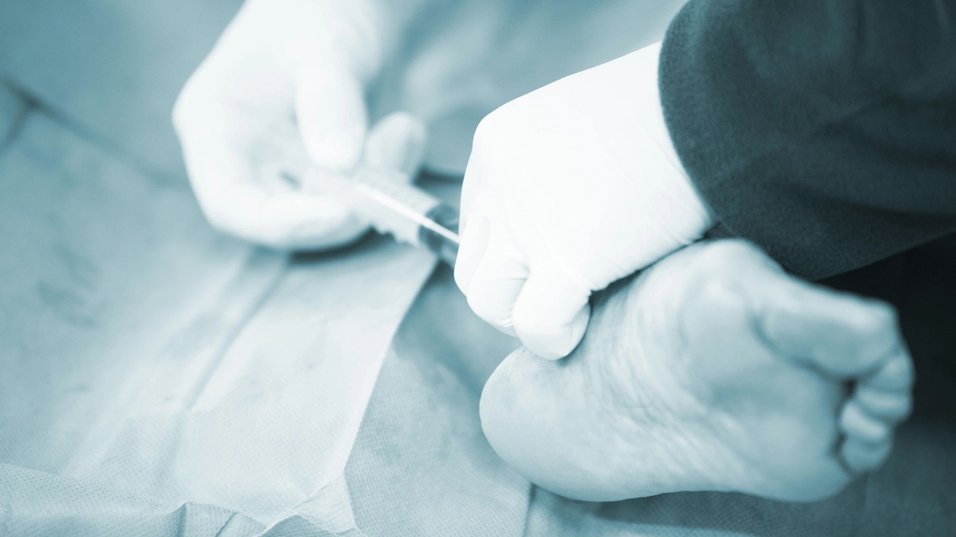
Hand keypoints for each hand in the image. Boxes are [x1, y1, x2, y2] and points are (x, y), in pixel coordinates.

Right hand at [173, 0, 427, 249]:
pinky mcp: (330, 178)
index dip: (281, 223)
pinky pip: (361, 202)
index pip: (230, 204)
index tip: (342, 211)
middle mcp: (246, 161)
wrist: (351, 5)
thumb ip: (330, 99)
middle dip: (346, 205)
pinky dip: (392, 178)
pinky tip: (406, 129)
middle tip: (392, 151)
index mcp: (214, 126)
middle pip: (284, 223)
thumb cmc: (319, 9)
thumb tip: (339, 163)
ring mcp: (290, 173)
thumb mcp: (326, 44)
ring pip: (331, 218)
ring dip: (378, 188)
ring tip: (404, 127)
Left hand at [456, 41, 713, 358]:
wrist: (715, 100)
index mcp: (500, 143)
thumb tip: (568, 224)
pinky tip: (592, 319)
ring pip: (489, 302)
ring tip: (578, 306)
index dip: (514, 254)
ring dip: (529, 318)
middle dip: (513, 292)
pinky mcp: (565, 256)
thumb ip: (559, 170)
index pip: (478, 225)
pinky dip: (559, 338)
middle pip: (473, 267)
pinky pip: (535, 327)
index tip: (554, 258)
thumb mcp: (589, 127)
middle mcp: (498, 179)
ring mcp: (525, 218)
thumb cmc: (671, 111)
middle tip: (562, 292)